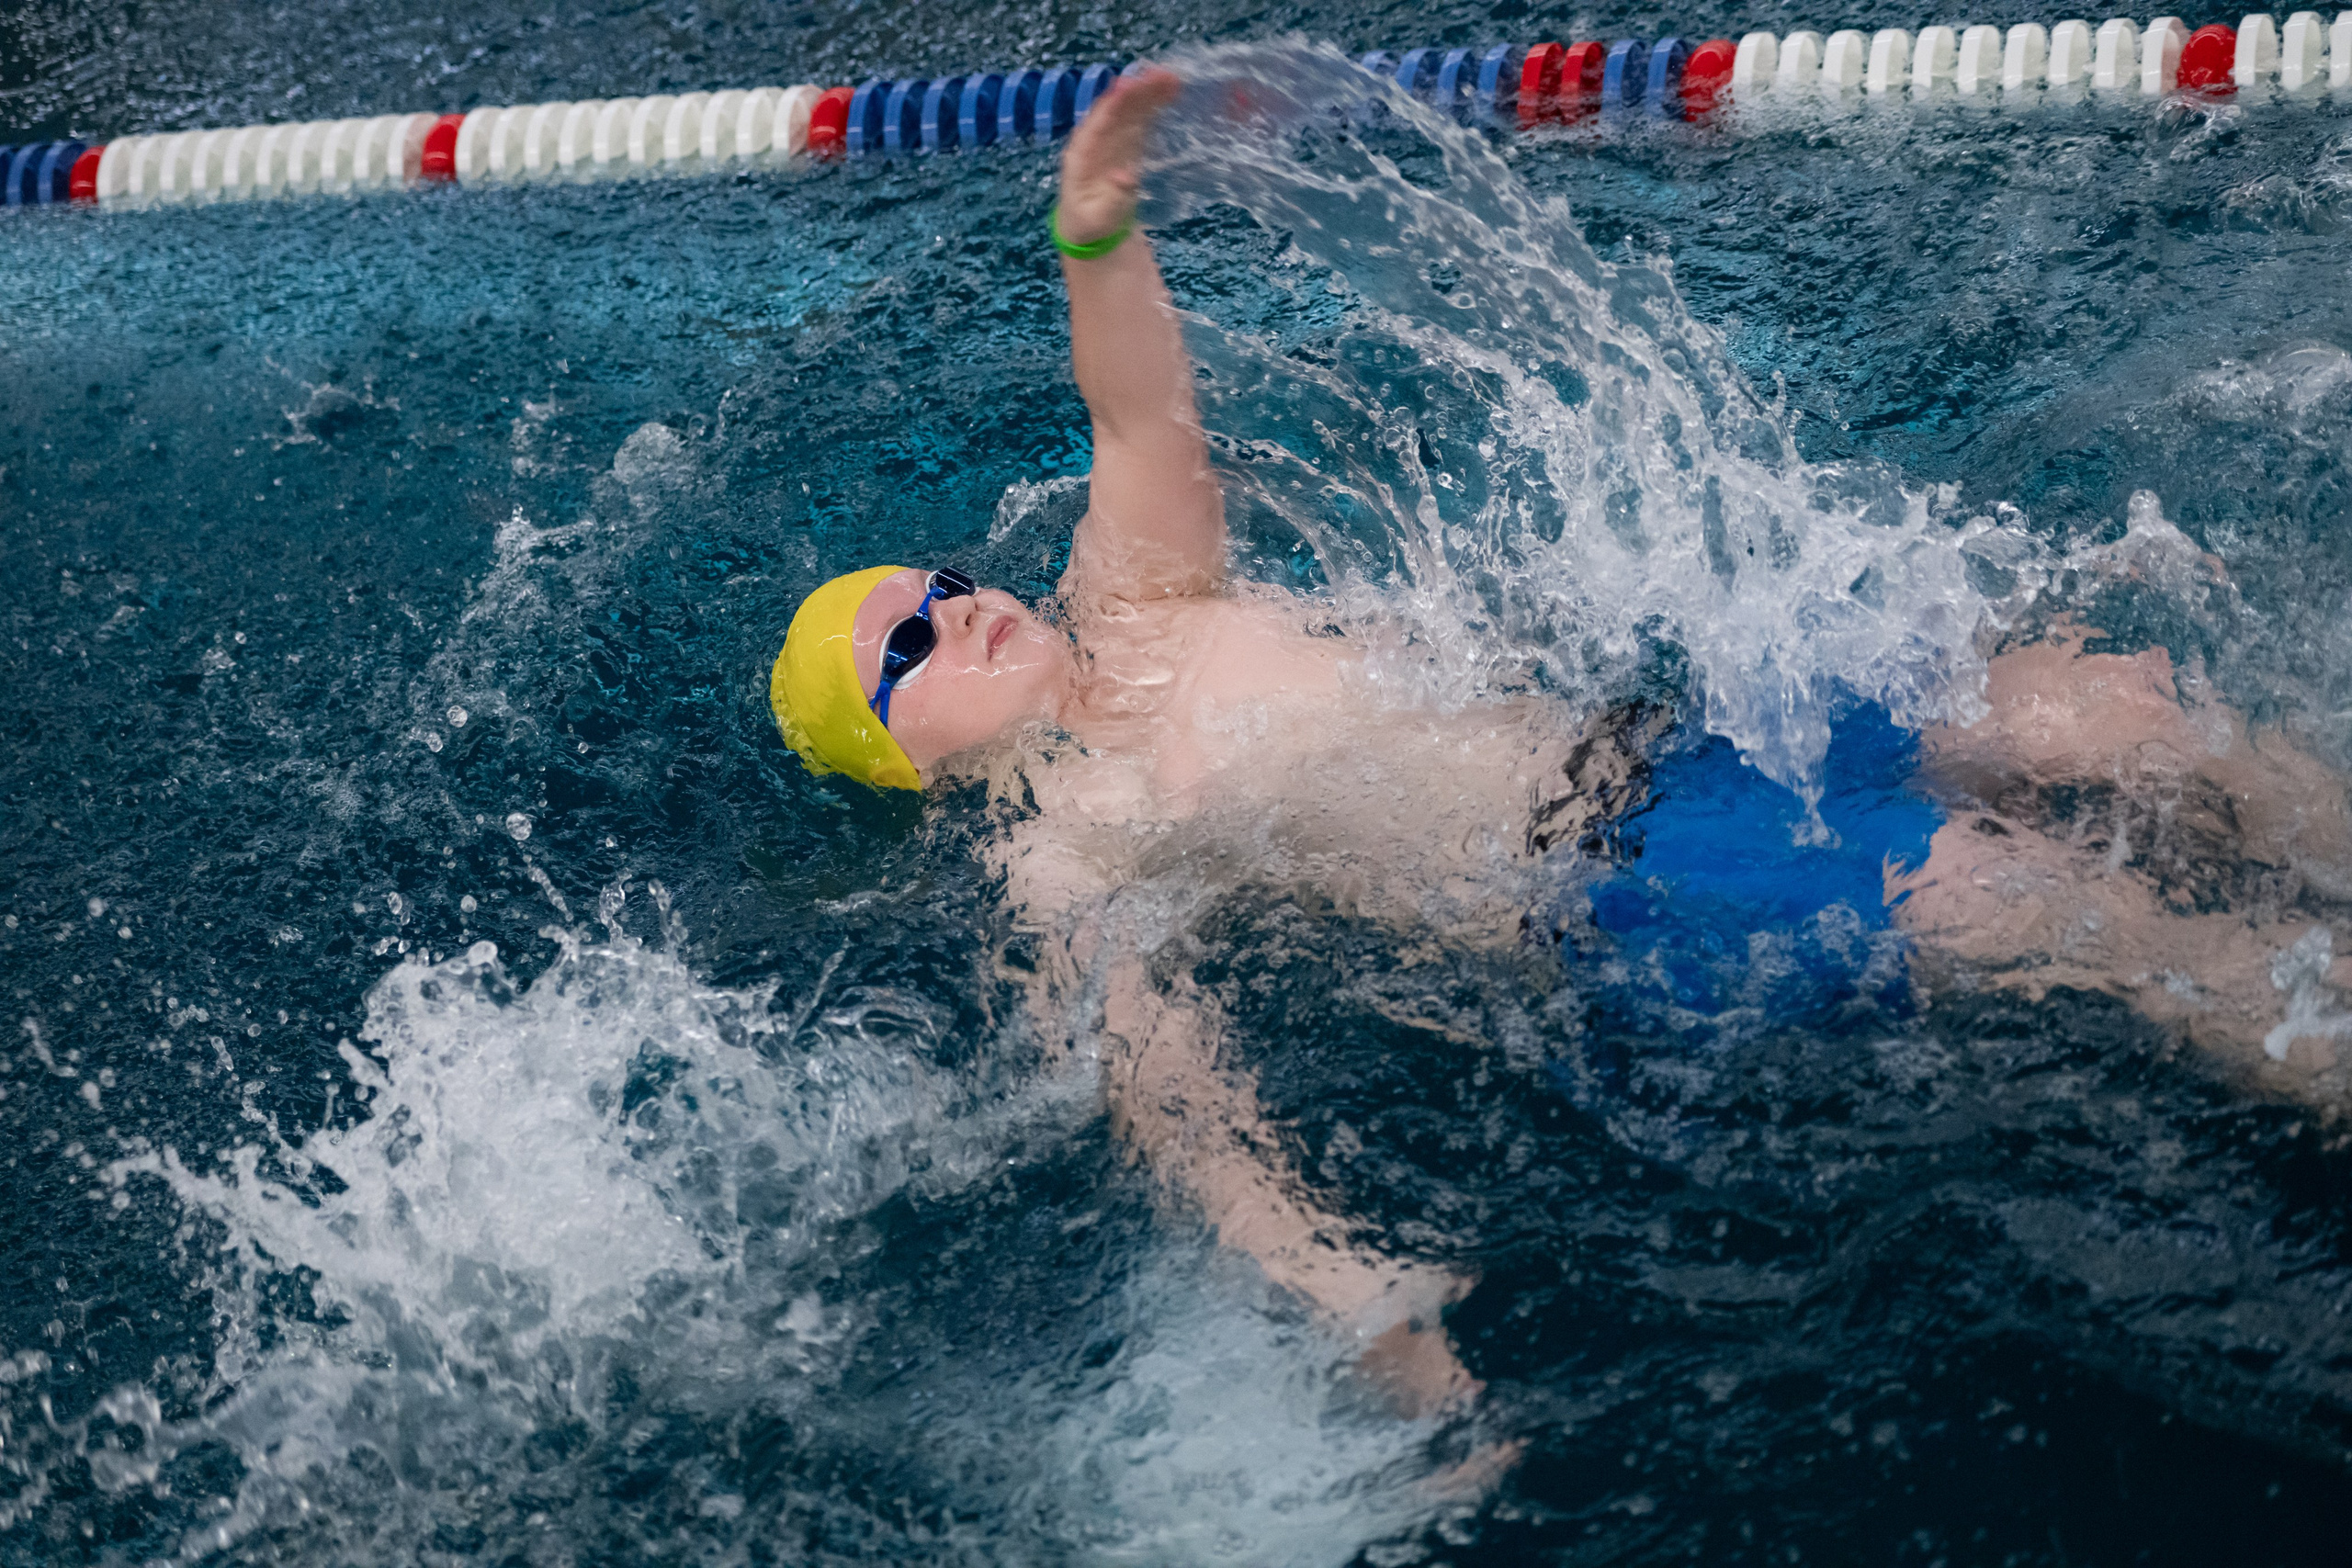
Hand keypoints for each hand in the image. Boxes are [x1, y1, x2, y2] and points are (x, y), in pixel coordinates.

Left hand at [1057, 64, 1182, 245]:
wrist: (1092, 228)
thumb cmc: (1091, 224)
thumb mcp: (1099, 218)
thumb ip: (1113, 199)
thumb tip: (1127, 177)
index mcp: (1082, 153)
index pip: (1098, 122)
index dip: (1115, 103)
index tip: (1131, 85)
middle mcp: (1096, 139)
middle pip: (1117, 108)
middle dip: (1138, 90)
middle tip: (1163, 75)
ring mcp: (1113, 138)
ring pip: (1131, 109)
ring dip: (1150, 91)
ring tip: (1174, 77)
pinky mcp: (1128, 142)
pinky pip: (1141, 118)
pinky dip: (1155, 104)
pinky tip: (1172, 90)